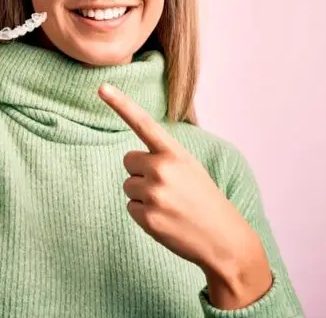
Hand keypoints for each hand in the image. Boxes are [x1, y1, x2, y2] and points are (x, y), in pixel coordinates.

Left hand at [98, 83, 271, 307]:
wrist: (223, 238)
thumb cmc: (203, 199)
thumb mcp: (190, 167)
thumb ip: (164, 157)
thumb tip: (133, 159)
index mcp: (174, 152)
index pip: (143, 123)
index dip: (121, 104)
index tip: (102, 87)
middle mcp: (162, 169)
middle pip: (129, 161)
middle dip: (141, 172)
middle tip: (168, 187)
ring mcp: (154, 194)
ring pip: (129, 186)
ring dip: (143, 195)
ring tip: (169, 204)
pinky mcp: (147, 217)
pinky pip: (131, 207)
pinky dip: (144, 214)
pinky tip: (165, 219)